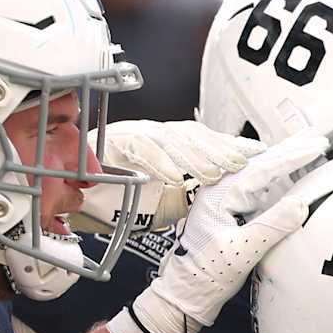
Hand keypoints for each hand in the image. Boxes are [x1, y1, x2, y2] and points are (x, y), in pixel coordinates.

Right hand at [80, 120, 263, 230]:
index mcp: (167, 144)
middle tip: (241, 164)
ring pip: (171, 140)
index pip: (205, 139)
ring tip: (215, 174)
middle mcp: (153, 134)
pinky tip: (175, 179)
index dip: (230, 144)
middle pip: (192, 135)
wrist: (74, 195)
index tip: (258, 153)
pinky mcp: (114, 143)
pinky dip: (160, 164)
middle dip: (218, 148)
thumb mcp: (164, 198)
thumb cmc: (119, 197)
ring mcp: (133, 135)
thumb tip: (223, 195)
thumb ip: (189, 192)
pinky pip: (141, 150)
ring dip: (195, 157)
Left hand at [107, 131, 327, 332]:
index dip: (292, 155)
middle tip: (316, 138)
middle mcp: (219, 190)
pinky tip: (286, 178)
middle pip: (260, 163)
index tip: (316, 145)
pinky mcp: (226, 210)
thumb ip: (272, 226)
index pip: (263, 167)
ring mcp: (222, 199)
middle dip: (289, 151)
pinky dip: (274, 180)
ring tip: (307, 150)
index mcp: (220, 194)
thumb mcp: (243, 252)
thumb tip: (300, 203)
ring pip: (258, 173)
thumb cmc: (207, 275)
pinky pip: (254, 188)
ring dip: (283, 163)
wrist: (186, 293)